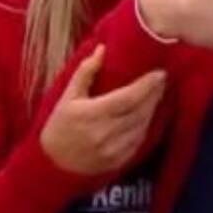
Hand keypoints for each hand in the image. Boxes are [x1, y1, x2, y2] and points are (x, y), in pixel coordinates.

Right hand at [39, 45, 166, 174]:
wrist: (52, 163)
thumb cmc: (59, 125)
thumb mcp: (68, 96)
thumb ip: (85, 72)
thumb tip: (102, 49)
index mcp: (91, 114)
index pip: (128, 97)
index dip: (147, 85)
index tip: (159, 73)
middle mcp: (104, 133)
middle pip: (139, 111)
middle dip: (154, 94)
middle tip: (161, 81)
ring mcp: (112, 150)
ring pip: (142, 126)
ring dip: (151, 109)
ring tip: (156, 94)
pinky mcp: (117, 161)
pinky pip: (138, 141)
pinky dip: (145, 126)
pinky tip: (146, 115)